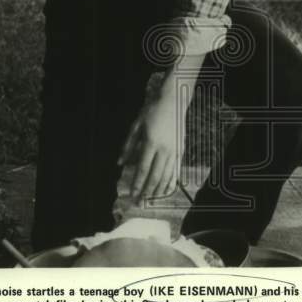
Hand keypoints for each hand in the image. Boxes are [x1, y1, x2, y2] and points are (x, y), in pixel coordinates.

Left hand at [119, 72, 189, 200]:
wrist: (174, 100)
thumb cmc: (152, 110)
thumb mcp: (136, 125)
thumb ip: (128, 145)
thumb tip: (120, 163)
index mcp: (151, 142)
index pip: (143, 168)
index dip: (137, 183)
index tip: (132, 194)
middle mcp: (164, 149)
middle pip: (155, 175)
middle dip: (147, 191)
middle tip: (140, 202)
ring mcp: (175, 150)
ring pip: (167, 175)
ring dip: (158, 189)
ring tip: (151, 199)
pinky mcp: (181, 149)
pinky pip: (176, 169)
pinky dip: (171, 181)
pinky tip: (166, 189)